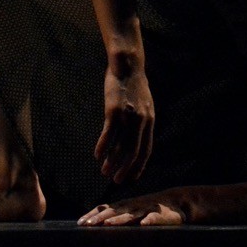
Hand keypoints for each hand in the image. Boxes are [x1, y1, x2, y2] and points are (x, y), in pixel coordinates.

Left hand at [78, 198, 183, 226]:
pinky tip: (144, 224)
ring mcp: (146, 210)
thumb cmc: (149, 208)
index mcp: (124, 205)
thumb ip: (115, 215)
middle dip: (100, 218)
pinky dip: (149, 220)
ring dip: (119, 219)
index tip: (80, 223)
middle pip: (113, 211)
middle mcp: (132, 206)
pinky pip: (154, 217)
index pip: (104, 208)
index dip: (92, 214)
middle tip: (87, 225)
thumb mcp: (130, 210)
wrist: (176, 202)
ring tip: (108, 224)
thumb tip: (94, 222)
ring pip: (131, 215)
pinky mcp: (160, 215)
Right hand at [94, 67, 154, 183]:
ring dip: (111, 161)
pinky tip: (97, 155)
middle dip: (125, 169)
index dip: (139, 165)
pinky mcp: (114, 110)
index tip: (132, 177)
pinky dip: (102, 146)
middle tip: (116, 181)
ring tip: (104, 172)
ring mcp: (128, 116)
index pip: (146, 149)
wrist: (128, 65)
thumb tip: (137, 139)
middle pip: (134, 152)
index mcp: (150, 120)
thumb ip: (142, 121)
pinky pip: (108, 134)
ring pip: (120, 146)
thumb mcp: (144, 104)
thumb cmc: (133, 85)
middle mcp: (141, 121)